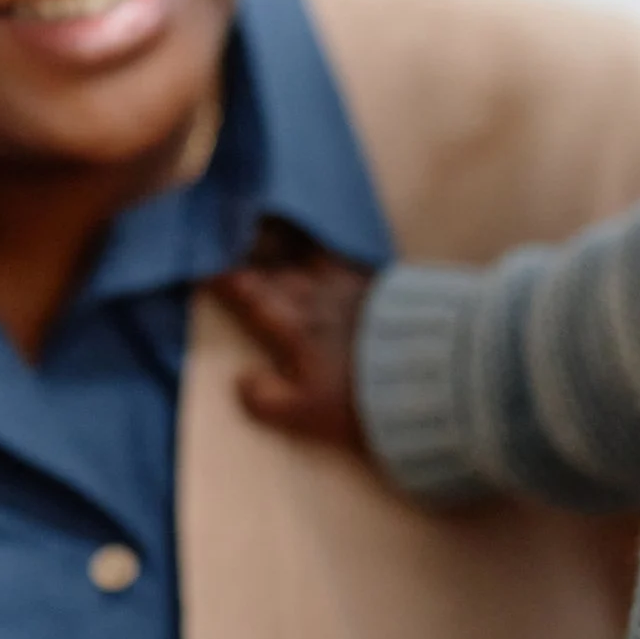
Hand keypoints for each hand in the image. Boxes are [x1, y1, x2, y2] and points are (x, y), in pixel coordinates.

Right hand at [210, 226, 375, 453]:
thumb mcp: (308, 413)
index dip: (226, 281)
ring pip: (312, 257)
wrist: (435, 377)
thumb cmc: (364, 400)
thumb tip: (241, 379)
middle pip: (278, 269)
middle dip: (254, 250)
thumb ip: (269, 399)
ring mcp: (352, 287)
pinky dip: (329, 251)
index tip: (205, 265)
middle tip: (236, 231)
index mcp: (294, 327)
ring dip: (291, 242)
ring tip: (277, 225)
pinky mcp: (383, 286)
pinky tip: (329, 249)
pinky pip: (347, 259)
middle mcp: (318, 298)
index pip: (251, 297)